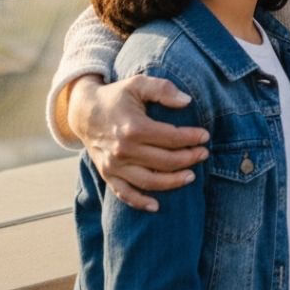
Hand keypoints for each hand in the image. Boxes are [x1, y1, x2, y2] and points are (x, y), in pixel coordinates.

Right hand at [67, 74, 210, 211]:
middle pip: (164, 161)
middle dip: (189, 159)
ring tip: (191, 176)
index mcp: (133, 127)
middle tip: (203, 154)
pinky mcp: (107, 175)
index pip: (171, 137)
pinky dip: (140, 202)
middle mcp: (123, 150)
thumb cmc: (116, 96)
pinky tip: (156, 206)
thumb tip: (187, 101)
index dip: (191, 138)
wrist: (84, 112)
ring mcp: (114, 166)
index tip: (205, 136)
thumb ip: (163, 89)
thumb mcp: (138, 83)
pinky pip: (124, 194)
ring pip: (149, 181)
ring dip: (173, 182)